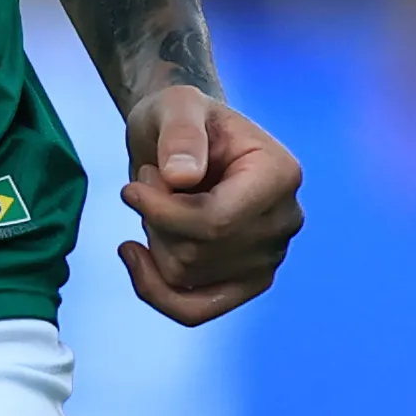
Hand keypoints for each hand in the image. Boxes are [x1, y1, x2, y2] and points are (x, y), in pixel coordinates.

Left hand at [116, 84, 302, 325]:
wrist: (184, 139)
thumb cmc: (182, 116)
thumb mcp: (177, 105)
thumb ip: (181, 134)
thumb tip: (182, 178)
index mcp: (280, 175)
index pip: (217, 221)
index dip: (163, 212)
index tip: (131, 189)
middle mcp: (284, 221)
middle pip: (200, 252)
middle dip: (156, 220)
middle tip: (148, 181)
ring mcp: (269, 257)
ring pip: (188, 278)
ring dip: (154, 240)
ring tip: (156, 199)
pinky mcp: (246, 282)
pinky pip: (196, 310)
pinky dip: (156, 290)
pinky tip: (134, 256)